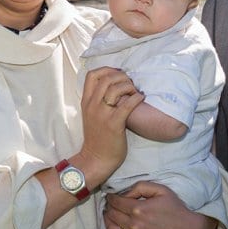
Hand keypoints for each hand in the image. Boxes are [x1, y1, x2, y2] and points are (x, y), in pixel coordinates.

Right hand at [75, 67, 144, 185]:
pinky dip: (137, 98)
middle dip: (122, 77)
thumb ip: (98, 101)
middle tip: (130, 84)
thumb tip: (113, 86)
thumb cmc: (98, 137)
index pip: (92, 75)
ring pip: (116, 88)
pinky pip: (128, 104)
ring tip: (135, 92)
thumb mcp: (91, 115)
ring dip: (129, 86)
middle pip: (106, 78)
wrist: (96, 158)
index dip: (107, 70)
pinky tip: (141, 99)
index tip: (118, 75)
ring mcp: (102, 114)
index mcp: (86, 102)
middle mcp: (92, 105)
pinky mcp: (114, 124)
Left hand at [95, 181, 215, 228]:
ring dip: (106, 220)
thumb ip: (140, 186)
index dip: (111, 197)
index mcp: (138, 209)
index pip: (116, 202)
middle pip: (112, 214)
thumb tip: (123, 193)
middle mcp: (134, 225)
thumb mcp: (160, 189)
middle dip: (108, 207)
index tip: (111, 196)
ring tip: (108, 215)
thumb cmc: (175, 208)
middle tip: (110, 205)